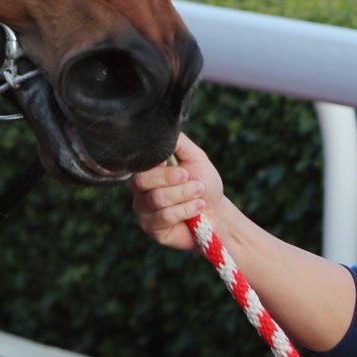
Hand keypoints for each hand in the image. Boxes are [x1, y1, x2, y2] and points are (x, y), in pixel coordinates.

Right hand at [130, 132, 223, 252]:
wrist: (218, 214)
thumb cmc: (205, 184)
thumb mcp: (195, 157)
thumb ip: (178, 142)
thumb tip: (161, 128)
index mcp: (147, 170)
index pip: (139, 163)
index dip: (160, 167)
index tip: (183, 169)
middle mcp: (139, 189)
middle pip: (142, 181)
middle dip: (174, 182)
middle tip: (197, 184)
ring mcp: (143, 209)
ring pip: (156, 199)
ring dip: (184, 196)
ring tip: (200, 196)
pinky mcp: (151, 228)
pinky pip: (163, 217)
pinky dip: (185, 210)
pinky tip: (198, 208)